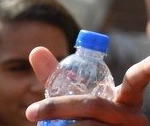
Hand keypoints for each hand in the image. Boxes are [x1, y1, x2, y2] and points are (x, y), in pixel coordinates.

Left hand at [26, 46, 149, 124]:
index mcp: (126, 101)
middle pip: (93, 105)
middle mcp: (133, 118)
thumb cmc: (84, 121)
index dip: (145, 69)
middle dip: (58, 107)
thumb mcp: (72, 99)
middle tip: (31, 112)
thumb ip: (56, 77)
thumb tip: (36, 50)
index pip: (136, 80)